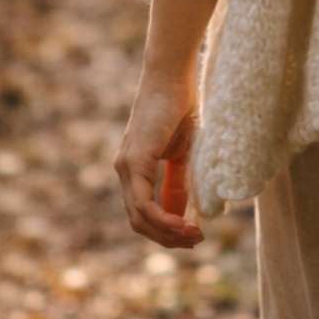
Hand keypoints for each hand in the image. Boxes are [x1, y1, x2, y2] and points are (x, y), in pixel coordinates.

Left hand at [113, 71, 204, 248]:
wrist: (172, 76)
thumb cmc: (179, 108)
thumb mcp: (181, 154)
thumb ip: (177, 183)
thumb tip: (183, 214)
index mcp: (133, 168)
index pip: (142, 213)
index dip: (165, 231)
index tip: (191, 237)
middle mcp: (124, 169)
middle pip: (138, 222)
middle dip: (167, 238)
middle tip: (195, 241)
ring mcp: (126, 165)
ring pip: (139, 217)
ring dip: (167, 233)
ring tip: (194, 236)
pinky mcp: (135, 160)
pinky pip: (143, 204)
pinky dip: (163, 220)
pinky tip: (183, 224)